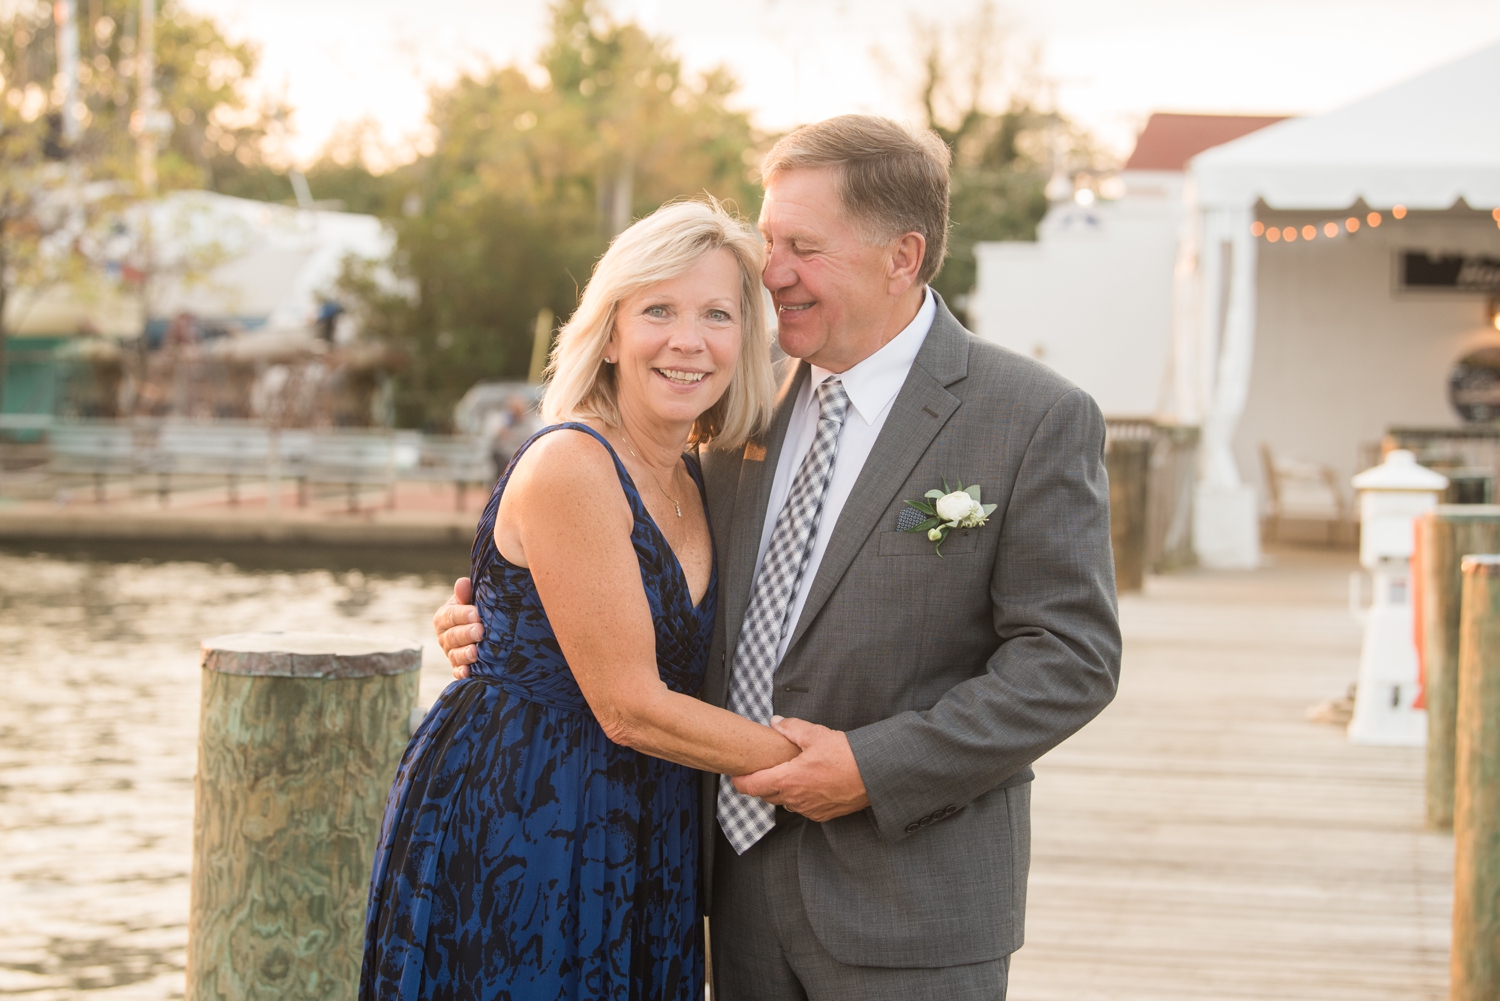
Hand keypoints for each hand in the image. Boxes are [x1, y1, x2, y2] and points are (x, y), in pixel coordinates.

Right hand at [434, 577, 481, 678]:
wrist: (485, 626)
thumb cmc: (477, 609)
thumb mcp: (472, 599)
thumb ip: (466, 593)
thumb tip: (462, 584)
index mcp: (444, 617)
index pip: (450, 615)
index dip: (462, 615)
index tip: (476, 614)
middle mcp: (444, 636)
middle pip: (452, 636)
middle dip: (466, 634)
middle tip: (481, 631)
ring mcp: (450, 653)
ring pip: (454, 655)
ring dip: (465, 654)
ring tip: (476, 652)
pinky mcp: (458, 667)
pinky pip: (457, 672)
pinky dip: (462, 673)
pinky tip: (469, 672)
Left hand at [732, 717, 869, 822]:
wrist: (874, 775)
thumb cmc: (846, 755)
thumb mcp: (815, 734)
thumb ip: (790, 728)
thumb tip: (775, 723)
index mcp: (787, 779)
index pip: (752, 786)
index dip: (740, 782)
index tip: (735, 777)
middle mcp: (795, 799)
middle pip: (765, 796)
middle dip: (761, 784)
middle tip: (762, 770)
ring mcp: (809, 809)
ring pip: (784, 803)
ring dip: (781, 791)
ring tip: (787, 775)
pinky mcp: (823, 815)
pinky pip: (802, 808)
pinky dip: (799, 798)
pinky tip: (808, 784)